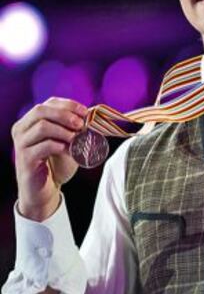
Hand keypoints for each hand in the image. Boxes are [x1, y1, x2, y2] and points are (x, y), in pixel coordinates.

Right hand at [12, 97, 87, 220]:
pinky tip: (69, 152)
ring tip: (77, 140)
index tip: (85, 112)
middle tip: (81, 125)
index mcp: (31, 121)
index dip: (68, 105)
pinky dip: (60, 146)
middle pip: (41, 110)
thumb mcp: (68, 141)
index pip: (48, 103)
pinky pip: (43, 146)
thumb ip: (75, 127)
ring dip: (64, 131)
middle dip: (65, 115)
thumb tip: (92, 113)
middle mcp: (22, 129)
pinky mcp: (25, 160)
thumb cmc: (57, 163)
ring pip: (42, 127)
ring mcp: (21, 144)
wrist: (45, 190)